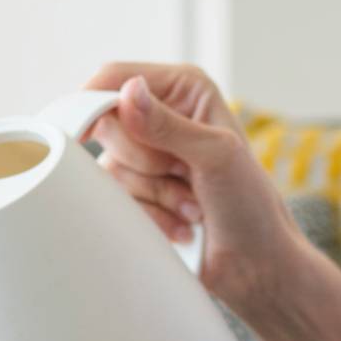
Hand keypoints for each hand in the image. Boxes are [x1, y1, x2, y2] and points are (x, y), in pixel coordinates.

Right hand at [83, 63, 307, 320]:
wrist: (254, 264)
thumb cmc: (250, 205)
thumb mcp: (215, 155)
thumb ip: (167, 124)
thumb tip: (127, 92)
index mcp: (184, 89)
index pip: (117, 76)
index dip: (97, 101)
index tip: (86, 131)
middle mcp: (161, 115)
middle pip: (107, 124)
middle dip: (145, 160)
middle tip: (185, 174)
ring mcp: (147, 156)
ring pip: (109, 167)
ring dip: (154, 194)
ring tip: (192, 204)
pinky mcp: (139, 192)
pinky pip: (114, 199)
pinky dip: (150, 216)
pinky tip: (183, 222)